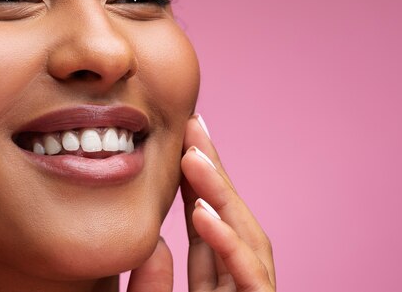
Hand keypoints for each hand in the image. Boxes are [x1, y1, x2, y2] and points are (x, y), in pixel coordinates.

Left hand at [127, 115, 275, 291]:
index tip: (181, 144)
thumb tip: (155, 243)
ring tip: (193, 155)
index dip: (196, 184)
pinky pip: (250, 274)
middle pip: (230, 221)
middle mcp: (237, 284)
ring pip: (247, 238)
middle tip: (193, 125)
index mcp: (215, 287)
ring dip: (221, 194)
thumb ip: (151, 285)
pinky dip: (227, 241)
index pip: (206, 228)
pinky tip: (202, 210)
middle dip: (214, 172)